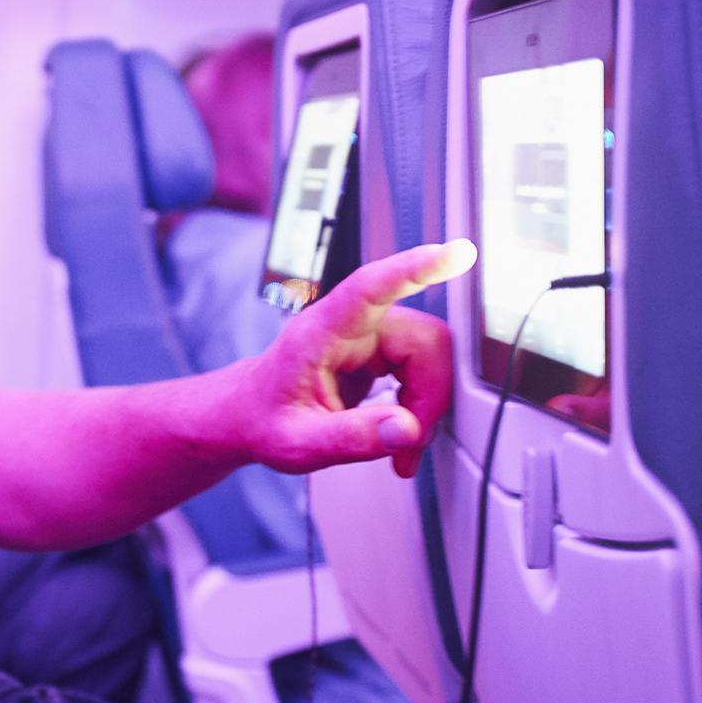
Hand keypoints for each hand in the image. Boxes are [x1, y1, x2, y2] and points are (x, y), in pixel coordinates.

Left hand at [235, 239, 475, 478]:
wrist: (246, 416)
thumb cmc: (262, 420)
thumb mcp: (298, 444)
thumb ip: (351, 438)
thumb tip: (406, 430)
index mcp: (320, 332)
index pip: (372, 288)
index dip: (416, 269)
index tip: (454, 254)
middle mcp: (348, 325)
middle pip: (422, 341)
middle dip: (429, 395)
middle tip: (410, 443)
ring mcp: (367, 336)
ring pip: (427, 356)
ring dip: (425, 405)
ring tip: (401, 448)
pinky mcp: (379, 352)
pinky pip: (419, 369)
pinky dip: (418, 405)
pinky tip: (400, 433)